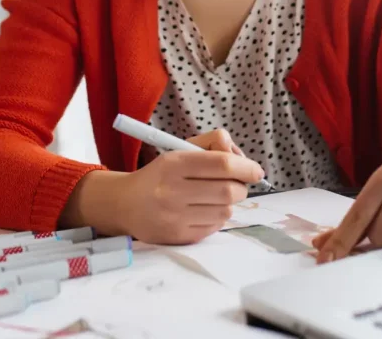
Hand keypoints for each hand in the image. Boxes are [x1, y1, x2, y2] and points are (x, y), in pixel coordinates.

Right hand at [62, 129, 263, 244]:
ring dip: (230, 202)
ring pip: (225, 210)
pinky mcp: (178, 237)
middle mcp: (173, 191)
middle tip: (237, 184)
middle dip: (241, 187)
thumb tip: (241, 158)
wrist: (125, 204)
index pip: (222, 164)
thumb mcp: (180, 149)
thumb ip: (212, 145)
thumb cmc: (161, 174)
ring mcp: (175, 217)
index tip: (256, 171)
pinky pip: (214, 226)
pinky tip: (205, 209)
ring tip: (217, 196)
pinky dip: (218, 217)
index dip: (246, 167)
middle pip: (228, 190)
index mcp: (174, 163)